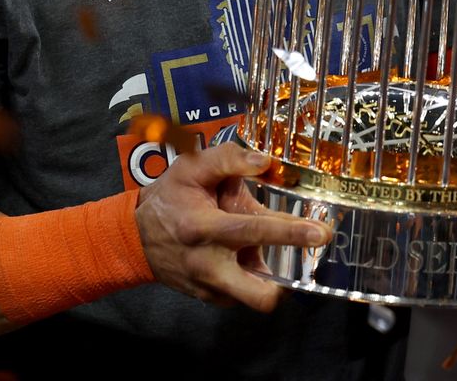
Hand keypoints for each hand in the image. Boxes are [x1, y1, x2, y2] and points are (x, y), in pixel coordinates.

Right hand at [135, 144, 330, 311]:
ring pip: (255, 298)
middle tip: (308, 256)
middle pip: (259, 294)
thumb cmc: (169, 199)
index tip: (320, 233)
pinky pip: (243, 295)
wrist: (136, 239)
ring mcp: (209, 287)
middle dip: (289, 282)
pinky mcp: (211, 299)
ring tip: (268, 249)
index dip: (290, 233)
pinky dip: (252, 276)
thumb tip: (265, 161)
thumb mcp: (190, 168)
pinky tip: (245, 254)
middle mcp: (208, 265)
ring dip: (271, 276)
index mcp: (203, 227)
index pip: (252, 232)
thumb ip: (227, 159)